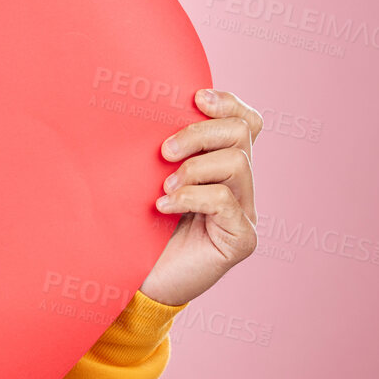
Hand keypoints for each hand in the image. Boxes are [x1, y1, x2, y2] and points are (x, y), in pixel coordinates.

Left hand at [138, 88, 261, 306]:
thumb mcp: (146, 178)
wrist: (132, 279)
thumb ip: (161, 149)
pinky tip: (164, 207)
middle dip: (199, 133)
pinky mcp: (240, 238)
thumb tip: (147, 105)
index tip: (195, 99)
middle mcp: (240, 186)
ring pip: (237, 163)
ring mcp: (244, 213)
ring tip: (164, 188)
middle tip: (164, 152)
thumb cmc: (134, 226)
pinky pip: (226, 201)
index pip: (246, 123)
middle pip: (241, 134)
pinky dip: (191, 197)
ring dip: (194, 169)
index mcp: (220, 166)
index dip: (229, 104)